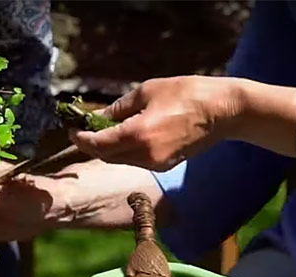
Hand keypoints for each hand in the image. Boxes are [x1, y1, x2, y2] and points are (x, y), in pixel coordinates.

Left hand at [70, 76, 242, 170]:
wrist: (222, 112)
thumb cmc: (187, 93)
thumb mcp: (147, 91)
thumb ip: (119, 107)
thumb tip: (98, 116)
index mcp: (138, 134)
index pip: (98, 144)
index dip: (81, 138)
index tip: (73, 128)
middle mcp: (144, 155)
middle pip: (106, 156)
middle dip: (92, 144)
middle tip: (84, 128)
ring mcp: (155, 163)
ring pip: (120, 160)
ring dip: (108, 148)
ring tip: (104, 129)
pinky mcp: (165, 165)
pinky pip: (136, 160)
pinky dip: (125, 150)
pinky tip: (125, 136)